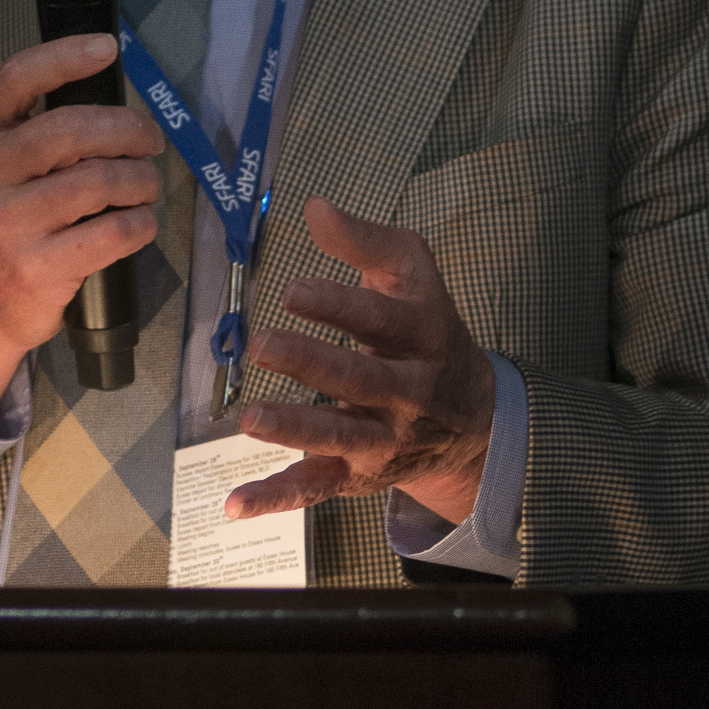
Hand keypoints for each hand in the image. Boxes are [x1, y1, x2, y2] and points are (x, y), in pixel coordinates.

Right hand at [0, 35, 161, 417]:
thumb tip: (110, 108)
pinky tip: (141, 223)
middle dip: (129, 130)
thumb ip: (30, 135)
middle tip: (150, 142)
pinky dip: (141, 223)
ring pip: (101, 180)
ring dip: (142, 179)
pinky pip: (113, 231)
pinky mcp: (37, 266)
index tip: (107, 49)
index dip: (66, 56)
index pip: (17, 78)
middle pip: (74, 128)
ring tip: (147, 185)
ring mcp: (9, 222)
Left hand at [223, 195, 496, 525]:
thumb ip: (366, 242)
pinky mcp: (358, 473)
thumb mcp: (413, 277)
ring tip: (249, 419)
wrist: (474, 420)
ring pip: (337, 436)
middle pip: (359, 380)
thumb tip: (313, 207)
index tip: (293, 290)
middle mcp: (408, 392)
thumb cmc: (429, 331)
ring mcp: (383, 439)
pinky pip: (316, 487)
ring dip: (293, 429)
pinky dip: (276, 498)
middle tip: (261, 345)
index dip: (339, 305)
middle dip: (311, 364)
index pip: (381, 321)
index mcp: (423, 337)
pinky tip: (234, 502)